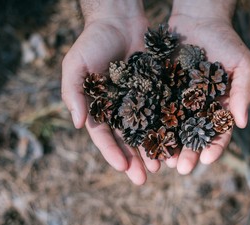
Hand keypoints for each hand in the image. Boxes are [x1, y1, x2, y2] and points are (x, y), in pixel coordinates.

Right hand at [61, 1, 160, 184]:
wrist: (119, 20)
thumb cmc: (92, 42)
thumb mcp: (75, 65)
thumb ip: (73, 94)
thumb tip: (77, 124)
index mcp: (98, 108)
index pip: (103, 136)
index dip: (111, 152)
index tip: (121, 167)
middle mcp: (118, 110)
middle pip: (126, 140)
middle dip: (134, 160)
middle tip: (144, 179)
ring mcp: (138, 103)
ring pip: (146, 132)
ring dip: (152, 151)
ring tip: (161, 167)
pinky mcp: (156, 93)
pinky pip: (162, 114)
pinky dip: (167, 130)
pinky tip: (175, 143)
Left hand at [167, 0, 249, 173]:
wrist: (198, 19)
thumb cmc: (226, 42)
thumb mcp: (242, 64)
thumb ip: (244, 92)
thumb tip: (242, 123)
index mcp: (218, 108)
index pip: (218, 133)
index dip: (214, 147)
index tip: (207, 160)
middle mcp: (197, 110)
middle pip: (193, 137)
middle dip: (188, 154)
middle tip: (181, 168)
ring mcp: (177, 102)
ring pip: (172, 130)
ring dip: (168, 147)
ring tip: (162, 161)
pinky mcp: (159, 92)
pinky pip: (155, 111)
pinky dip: (151, 126)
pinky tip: (146, 139)